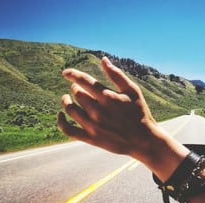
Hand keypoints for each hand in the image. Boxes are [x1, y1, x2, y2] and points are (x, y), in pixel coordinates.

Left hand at [57, 57, 188, 180]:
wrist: (144, 140)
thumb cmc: (139, 113)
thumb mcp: (132, 91)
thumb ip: (117, 75)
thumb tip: (103, 59)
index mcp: (107, 96)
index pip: (84, 81)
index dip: (73, 74)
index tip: (65, 72)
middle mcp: (97, 110)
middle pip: (77, 94)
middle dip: (75, 88)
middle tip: (77, 87)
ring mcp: (93, 125)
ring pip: (70, 109)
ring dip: (66, 101)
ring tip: (67, 98)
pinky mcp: (91, 138)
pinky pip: (68, 130)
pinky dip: (61, 122)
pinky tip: (61, 115)